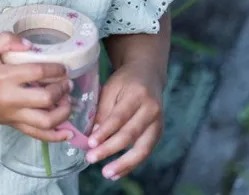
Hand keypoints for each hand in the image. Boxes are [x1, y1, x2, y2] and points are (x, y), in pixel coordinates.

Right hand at [0, 33, 72, 142]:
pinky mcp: (10, 124)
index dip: (56, 69)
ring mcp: (10, 114)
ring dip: (63, 113)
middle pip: (46, 98)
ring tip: (67, 102)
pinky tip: (66, 133)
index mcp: (3, 76)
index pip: (39, 73)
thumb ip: (7, 40)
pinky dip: (54, 137)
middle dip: (62, 90)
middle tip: (66, 83)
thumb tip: (30, 45)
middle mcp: (9, 98)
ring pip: (45, 122)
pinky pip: (35, 135)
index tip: (63, 67)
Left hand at [86, 64, 163, 179]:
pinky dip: (132, 163)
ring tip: (107, 173)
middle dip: (110, 149)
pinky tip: (118, 172)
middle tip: (91, 158)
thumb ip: (103, 110)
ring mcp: (158, 123)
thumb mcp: (111, 88)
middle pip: (131, 134)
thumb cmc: (125, 82)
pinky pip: (145, 151)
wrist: (149, 75)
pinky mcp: (159, 132)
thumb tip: (93, 135)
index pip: (119, 117)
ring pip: (142, 148)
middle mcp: (151, 110)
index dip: (105, 132)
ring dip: (124, 163)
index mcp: (137, 95)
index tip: (90, 143)